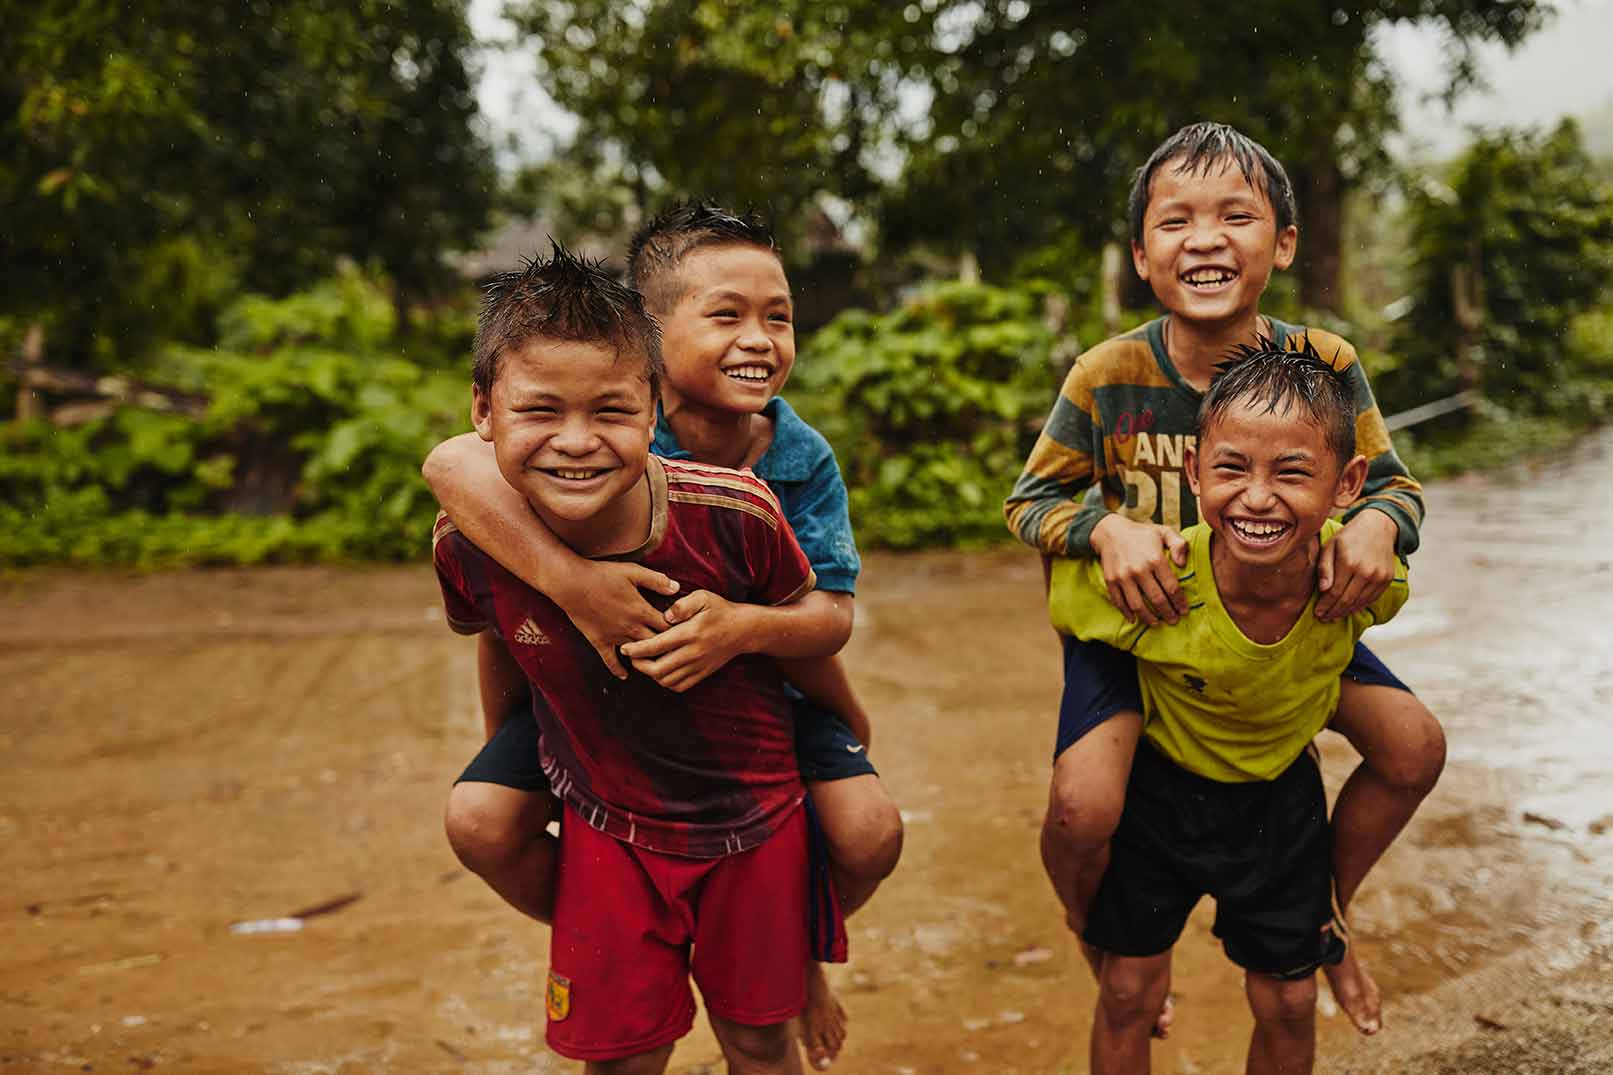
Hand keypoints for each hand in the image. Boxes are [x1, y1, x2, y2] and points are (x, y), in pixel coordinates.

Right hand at [552, 560, 678, 678]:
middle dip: (667, 648)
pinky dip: (618, 669)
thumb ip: (656, 580)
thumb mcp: (633, 572)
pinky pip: (610, 661)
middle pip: (656, 644)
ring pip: (637, 654)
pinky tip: (625, 676)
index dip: (679, 631)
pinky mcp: (599, 641)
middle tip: (677, 653)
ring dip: (647, 659)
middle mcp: (631, 628)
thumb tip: (676, 587)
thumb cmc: (602, 575)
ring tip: (658, 664)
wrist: (572, 584)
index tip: (686, 633)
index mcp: (641, 611)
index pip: (668, 627)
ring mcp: (615, 637)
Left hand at [619, 590, 750, 692]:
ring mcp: (698, 666)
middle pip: (657, 669)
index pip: (656, 646)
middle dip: (639, 664)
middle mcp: (693, 653)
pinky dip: (666, 682)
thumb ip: (682, 605)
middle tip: (632, 655)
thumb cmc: (720, 610)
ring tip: (645, 662)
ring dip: (651, 674)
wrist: (743, 630)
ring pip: (666, 681)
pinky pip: (679, 686)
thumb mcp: (703, 597)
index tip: (625, 647)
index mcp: (690, 633)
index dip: (636, 649)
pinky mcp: (702, 674)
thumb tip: (665, 616)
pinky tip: (661, 671)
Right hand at [1090, 514, 1189, 625]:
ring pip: (1138, 605)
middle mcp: (1139, 570)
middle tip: (1173, 620)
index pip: (1172, 587)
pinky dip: (1127, 613)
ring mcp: (1123, 577)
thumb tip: (1183, 564)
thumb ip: (1179, 544)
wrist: (1110, 531)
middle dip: (1168, 613)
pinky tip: (1135, 619)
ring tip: (1156, 623)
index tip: (1184, 611)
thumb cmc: (1141, 533)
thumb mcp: (1164, 531)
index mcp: (1155, 559)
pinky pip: (1119, 602)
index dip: (1180, 602)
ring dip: (1149, 618)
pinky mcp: (1111, 581)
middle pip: (1157, 599)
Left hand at [1316, 510, 1398, 621]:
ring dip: (1345, 612)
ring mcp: (1379, 577)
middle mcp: (1366, 572)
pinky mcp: (1387, 580)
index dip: (1325, 605)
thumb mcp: (1330, 546)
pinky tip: (1348, 610)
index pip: (1335, 592)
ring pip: (1359, 602)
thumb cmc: (1349, 536)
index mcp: (1349, 562)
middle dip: (1333, 612)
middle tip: (1323, 618)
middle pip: (1347, 600)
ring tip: (1333, 617)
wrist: (1378, 527)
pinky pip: (1371, 599)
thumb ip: (1324, 567)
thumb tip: (1323, 590)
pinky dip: (1358, 607)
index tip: (1316, 612)